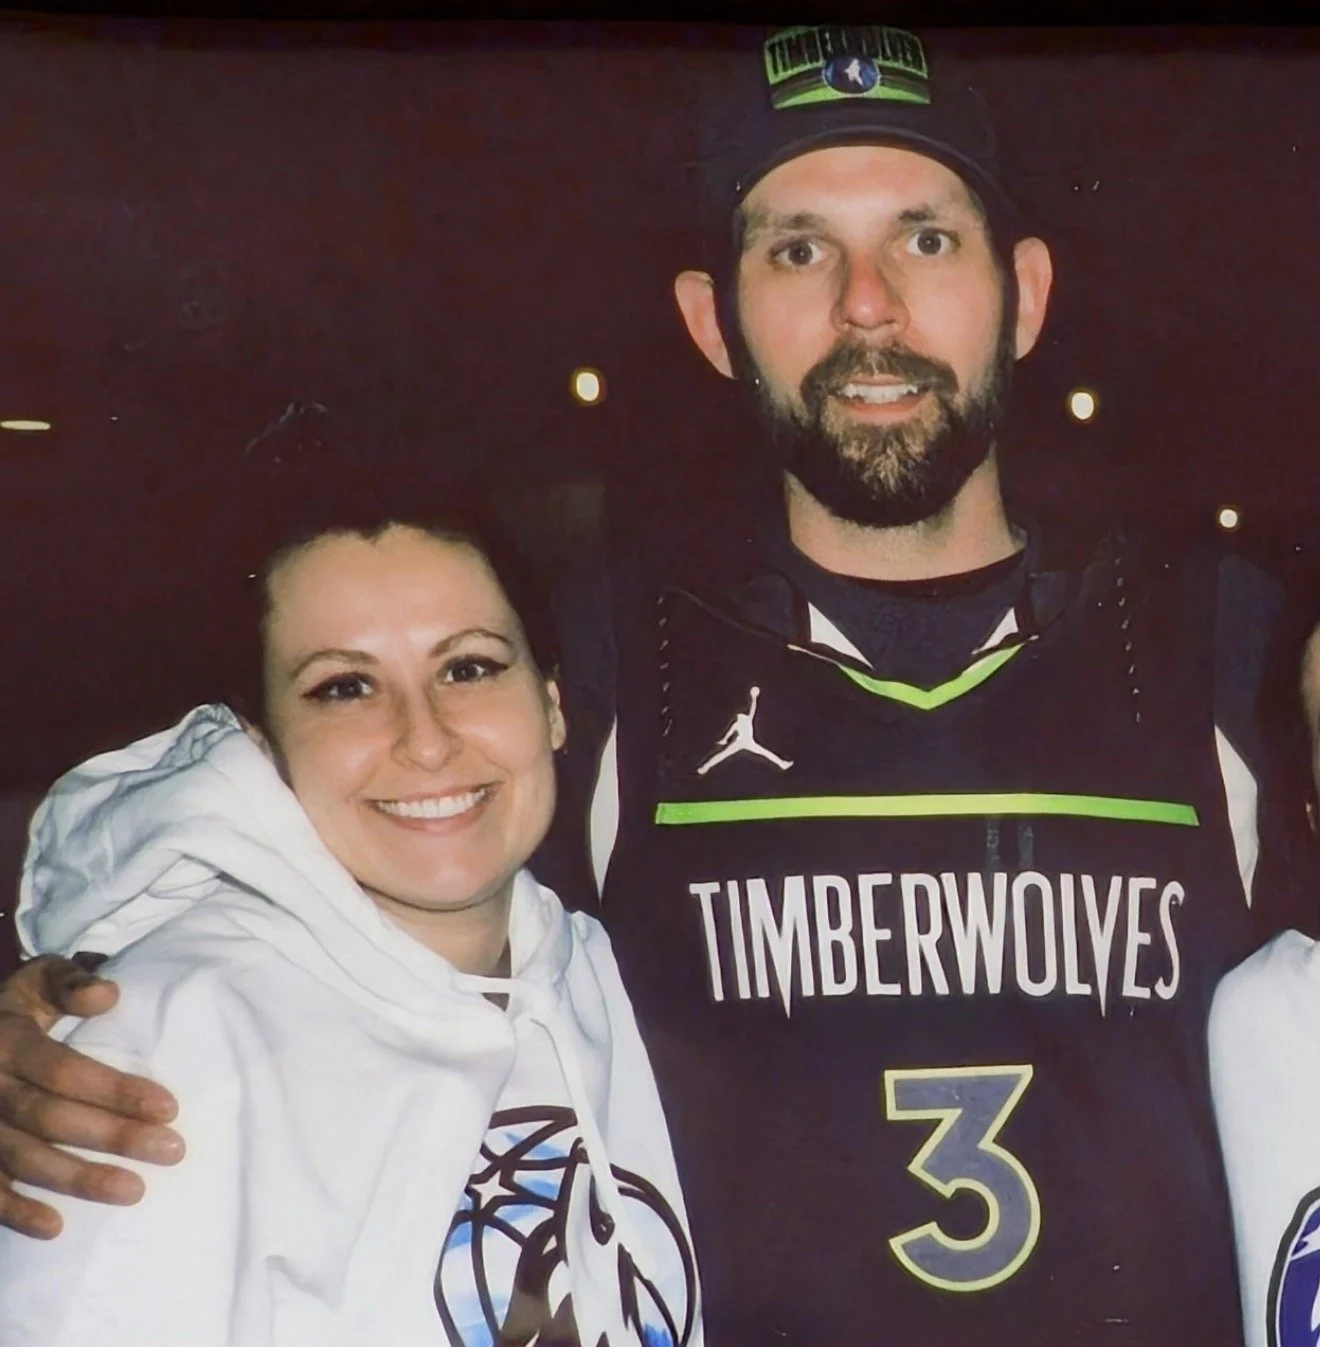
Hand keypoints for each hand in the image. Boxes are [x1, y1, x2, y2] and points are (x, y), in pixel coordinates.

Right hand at [0, 955, 182, 1237]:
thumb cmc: (11, 1010)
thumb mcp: (34, 982)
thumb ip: (69, 983)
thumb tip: (108, 995)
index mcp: (7, 1041)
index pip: (63, 1071)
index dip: (114, 1090)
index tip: (168, 1107)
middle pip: (51, 1117)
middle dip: (113, 1137)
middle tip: (172, 1150)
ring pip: (22, 1158)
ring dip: (78, 1179)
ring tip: (134, 1190)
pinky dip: (15, 1212)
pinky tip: (55, 1227)